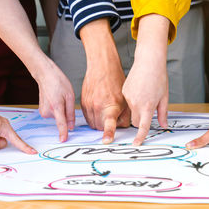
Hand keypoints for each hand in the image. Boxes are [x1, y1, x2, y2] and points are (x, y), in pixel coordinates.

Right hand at [35, 59, 75, 141]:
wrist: (45, 75)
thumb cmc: (59, 83)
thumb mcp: (70, 96)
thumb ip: (71, 113)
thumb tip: (71, 127)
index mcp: (56, 106)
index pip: (61, 123)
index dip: (63, 132)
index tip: (63, 140)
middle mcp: (47, 111)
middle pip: (62, 120)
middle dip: (66, 114)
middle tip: (65, 100)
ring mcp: (43, 112)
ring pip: (58, 117)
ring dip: (61, 111)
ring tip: (59, 98)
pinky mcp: (42, 112)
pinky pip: (54, 115)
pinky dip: (57, 110)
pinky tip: (55, 99)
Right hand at [80, 19, 129, 143]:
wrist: (102, 67)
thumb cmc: (116, 81)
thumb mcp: (126, 98)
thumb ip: (125, 115)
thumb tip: (124, 127)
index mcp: (111, 105)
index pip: (109, 123)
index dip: (108, 133)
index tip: (107, 141)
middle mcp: (98, 106)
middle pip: (101, 128)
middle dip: (108, 126)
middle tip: (115, 116)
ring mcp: (89, 105)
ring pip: (94, 124)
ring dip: (100, 122)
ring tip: (107, 110)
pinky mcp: (83, 103)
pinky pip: (88, 117)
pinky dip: (94, 117)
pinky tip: (101, 107)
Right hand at [122, 14, 169, 145]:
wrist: (149, 61)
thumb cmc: (159, 77)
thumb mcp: (164, 97)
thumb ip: (163, 113)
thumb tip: (164, 125)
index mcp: (147, 106)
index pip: (143, 126)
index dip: (140, 136)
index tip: (137, 144)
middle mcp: (136, 103)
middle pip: (135, 121)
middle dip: (140, 120)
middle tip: (149, 110)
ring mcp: (128, 97)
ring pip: (131, 111)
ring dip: (138, 109)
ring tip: (146, 94)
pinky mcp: (124, 91)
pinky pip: (128, 101)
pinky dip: (134, 100)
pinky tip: (140, 89)